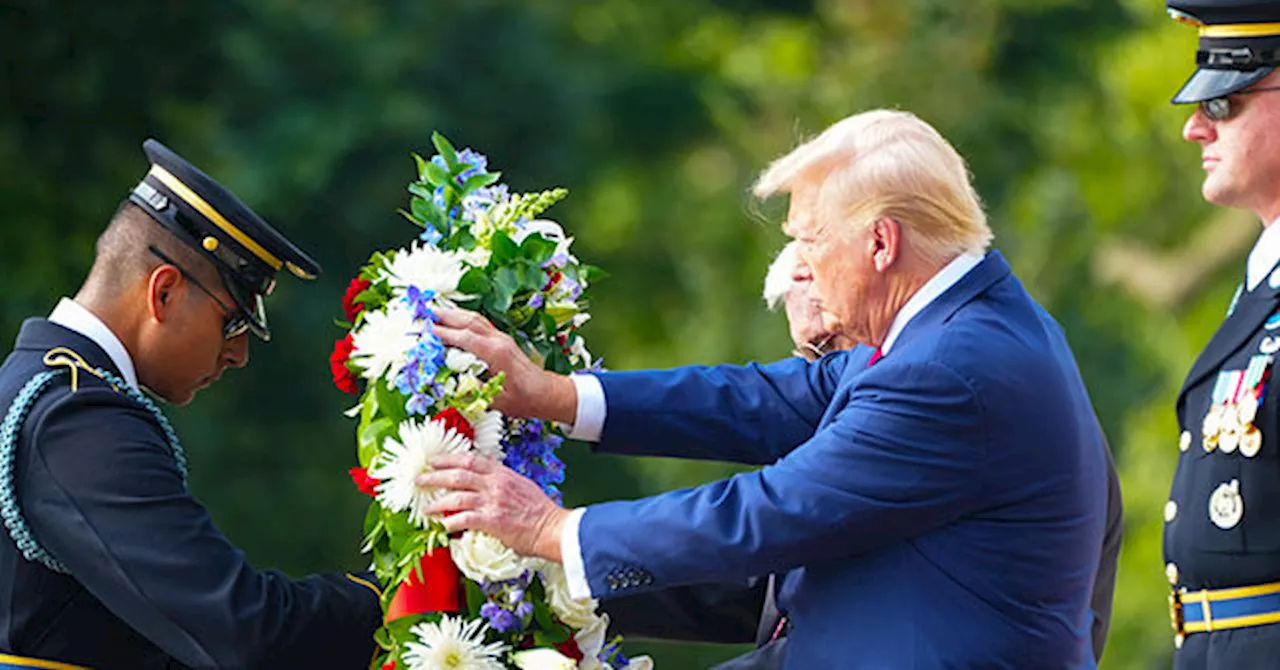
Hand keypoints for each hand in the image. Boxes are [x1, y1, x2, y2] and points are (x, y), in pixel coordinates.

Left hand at [418, 452, 568, 561]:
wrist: (553, 528)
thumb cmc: (539, 511)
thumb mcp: (520, 485)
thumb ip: (501, 480)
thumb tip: (484, 478)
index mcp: (502, 473)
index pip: (470, 459)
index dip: (449, 458)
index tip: (434, 459)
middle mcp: (495, 484)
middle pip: (457, 474)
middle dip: (435, 475)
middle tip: (419, 478)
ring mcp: (492, 502)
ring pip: (456, 497)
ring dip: (437, 502)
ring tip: (425, 507)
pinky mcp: (491, 521)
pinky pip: (464, 519)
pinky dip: (450, 522)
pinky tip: (443, 525)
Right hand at [433, 308, 577, 422]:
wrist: (548, 393)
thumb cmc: (525, 400)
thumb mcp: (497, 401)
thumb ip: (473, 390)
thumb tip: (450, 383)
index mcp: (497, 354)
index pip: (464, 338)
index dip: (442, 334)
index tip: (423, 332)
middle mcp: (498, 341)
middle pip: (468, 321)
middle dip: (444, 316)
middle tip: (422, 314)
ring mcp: (501, 338)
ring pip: (475, 319)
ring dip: (454, 314)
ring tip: (433, 312)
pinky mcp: (502, 340)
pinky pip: (480, 324)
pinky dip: (464, 318)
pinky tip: (454, 320)